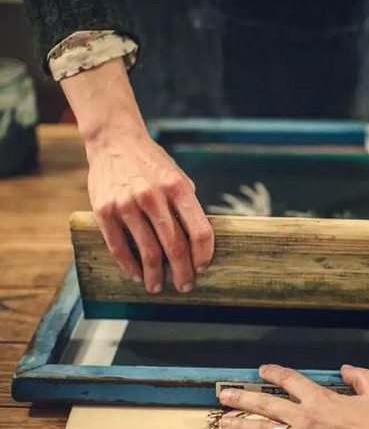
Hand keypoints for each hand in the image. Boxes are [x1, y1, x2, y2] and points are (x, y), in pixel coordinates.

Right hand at [60, 59, 213, 292]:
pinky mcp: (104, 210)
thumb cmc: (152, 165)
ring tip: (157, 287)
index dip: (204, 255)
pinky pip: (118, 247)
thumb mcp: (178, 178)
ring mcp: (127, 204)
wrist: (115, 141)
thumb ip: (187, 207)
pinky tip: (136, 275)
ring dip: (154, 275)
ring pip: (147, 252)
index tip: (203, 268)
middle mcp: (153, 196)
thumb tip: (199, 242)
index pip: (200, 231)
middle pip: (175, 246)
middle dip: (182, 272)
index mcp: (178, 188)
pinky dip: (129, 266)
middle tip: (184, 285)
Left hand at [218, 364, 368, 428]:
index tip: (261, 371)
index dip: (273, 374)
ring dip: (241, 425)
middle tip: (225, 395)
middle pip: (265, 404)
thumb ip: (359, 377)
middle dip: (242, 398)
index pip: (290, 380)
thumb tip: (345, 368)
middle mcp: (304, 416)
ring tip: (224, 422)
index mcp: (320, 397)